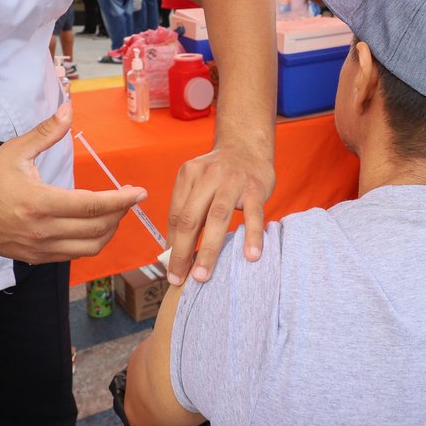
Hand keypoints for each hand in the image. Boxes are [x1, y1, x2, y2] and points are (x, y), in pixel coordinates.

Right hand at [0, 103, 146, 263]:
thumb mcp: (14, 151)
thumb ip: (46, 132)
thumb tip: (68, 109)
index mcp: (40, 203)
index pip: (93, 205)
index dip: (122, 200)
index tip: (139, 192)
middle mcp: (43, 231)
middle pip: (98, 228)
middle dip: (120, 213)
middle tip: (128, 197)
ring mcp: (41, 248)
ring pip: (90, 247)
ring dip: (109, 230)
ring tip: (114, 212)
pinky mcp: (37, 258)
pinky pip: (74, 254)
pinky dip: (91, 241)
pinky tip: (93, 225)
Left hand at [164, 144, 274, 285]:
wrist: (247, 145)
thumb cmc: (220, 174)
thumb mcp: (199, 183)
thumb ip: (188, 210)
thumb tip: (172, 251)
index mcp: (188, 175)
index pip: (176, 215)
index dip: (171, 244)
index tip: (170, 268)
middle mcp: (207, 176)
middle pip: (190, 218)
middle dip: (182, 252)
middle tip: (178, 279)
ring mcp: (232, 181)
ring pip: (217, 218)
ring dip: (208, 250)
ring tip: (203, 275)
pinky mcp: (255, 187)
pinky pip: (253, 215)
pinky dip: (251, 236)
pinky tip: (251, 256)